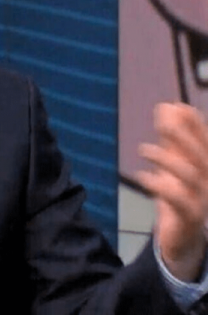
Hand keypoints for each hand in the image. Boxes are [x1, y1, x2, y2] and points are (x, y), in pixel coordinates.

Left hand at [138, 102, 207, 281]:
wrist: (184, 239)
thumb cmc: (180, 195)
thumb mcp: (174, 163)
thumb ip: (172, 138)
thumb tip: (169, 106)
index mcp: (206, 166)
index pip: (205, 142)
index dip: (194, 123)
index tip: (176, 105)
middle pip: (201, 155)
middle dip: (184, 135)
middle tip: (162, 121)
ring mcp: (203, 200)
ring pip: (191, 176)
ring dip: (167, 159)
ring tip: (143, 149)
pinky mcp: (190, 217)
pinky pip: (180, 201)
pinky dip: (161, 187)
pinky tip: (144, 177)